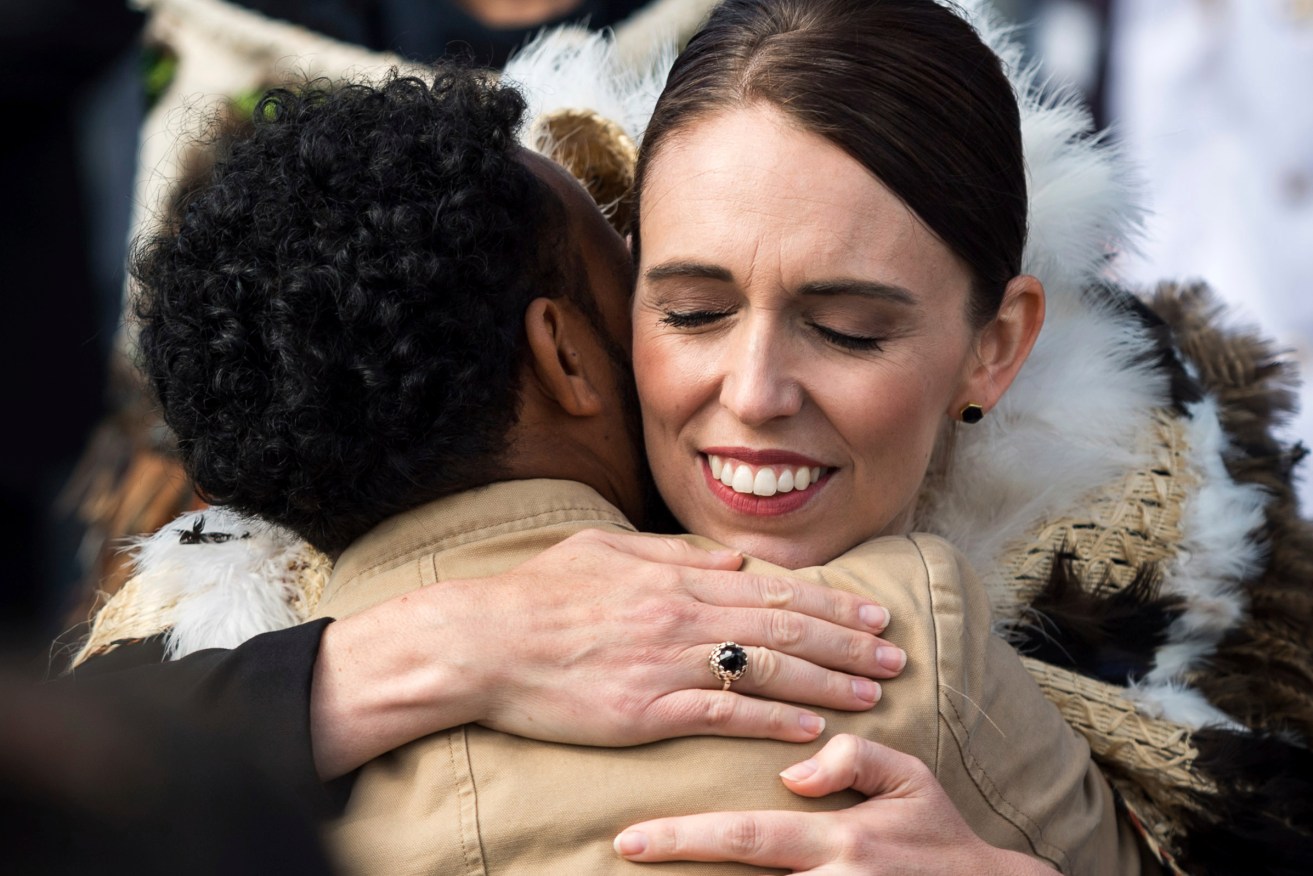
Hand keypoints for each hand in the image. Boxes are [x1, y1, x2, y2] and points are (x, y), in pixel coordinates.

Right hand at [311, 530, 903, 777]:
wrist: (482, 641)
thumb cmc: (537, 593)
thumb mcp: (603, 548)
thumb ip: (672, 552)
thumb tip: (732, 559)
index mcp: (675, 578)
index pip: (772, 592)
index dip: (829, 604)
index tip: (871, 613)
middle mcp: (682, 616)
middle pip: (784, 629)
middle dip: (848, 642)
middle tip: (895, 653)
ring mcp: (667, 664)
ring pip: (767, 670)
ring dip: (828, 681)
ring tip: (875, 691)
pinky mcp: (646, 710)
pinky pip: (723, 714)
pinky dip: (773, 720)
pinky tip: (813, 727)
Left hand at [613, 734, 1057, 874]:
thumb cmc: (939, 835)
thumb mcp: (910, 779)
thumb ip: (852, 759)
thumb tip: (791, 773)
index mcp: (842, 840)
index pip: (749, 835)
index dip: (685, 837)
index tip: (632, 839)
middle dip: (681, 864)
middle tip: (629, 852)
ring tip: (660, 862)